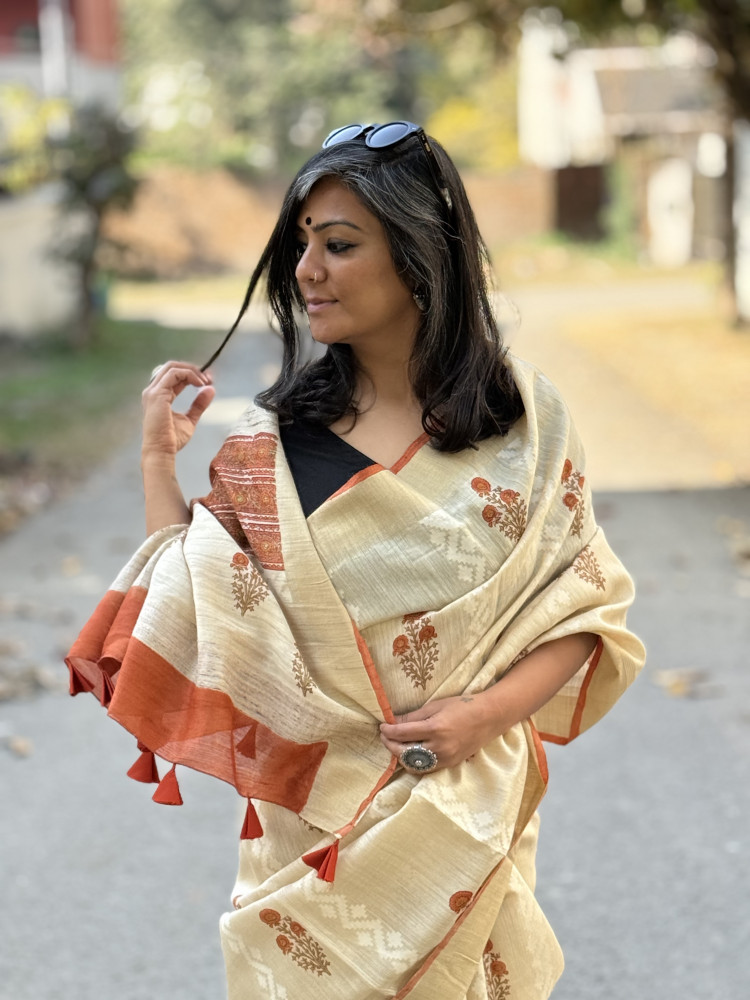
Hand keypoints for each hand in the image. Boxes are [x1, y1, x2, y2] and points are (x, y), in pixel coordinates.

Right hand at [141, 361, 214, 458]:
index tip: (208, 381)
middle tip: (208, 378)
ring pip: (172, 367)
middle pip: (172, 367)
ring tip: (205, 381)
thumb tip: (210, 389)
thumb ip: (199, 404)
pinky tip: (200, 383)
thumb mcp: (190, 419)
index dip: (192, 375)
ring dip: (192, 371)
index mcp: (159, 396)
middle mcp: (153, 391)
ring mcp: (153, 391)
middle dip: (192, 369)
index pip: (175, 376)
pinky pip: (174, 374)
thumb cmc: (172, 439)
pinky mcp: (157, 394)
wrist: (162, 450)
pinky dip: (189, 375)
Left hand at [379, 693, 500, 774]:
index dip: (388, 731)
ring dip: (401, 756)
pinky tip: (410, 754)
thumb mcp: (436, 706)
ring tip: (396, 745)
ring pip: (414, 764)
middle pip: (405, 752)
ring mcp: (445, 758)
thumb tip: (394, 722)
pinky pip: (426, 768)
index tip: (382, 726)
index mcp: (435, 728)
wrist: (488, 717)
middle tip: (385, 736)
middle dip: (391, 745)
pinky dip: (414, 763)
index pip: (403, 734)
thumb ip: (414, 716)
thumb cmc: (462, 706)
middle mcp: (439, 746)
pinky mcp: (450, 764)